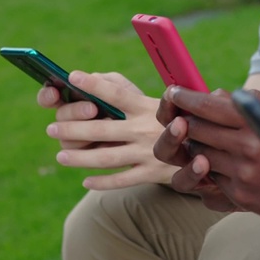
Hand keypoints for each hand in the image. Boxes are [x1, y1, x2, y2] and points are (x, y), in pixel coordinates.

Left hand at [37, 71, 184, 189]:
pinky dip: (102, 182)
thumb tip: (96, 81)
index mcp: (147, 107)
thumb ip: (129, 90)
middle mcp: (145, 129)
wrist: (209, 148)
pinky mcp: (152, 173)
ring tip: (60, 156)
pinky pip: (121, 180)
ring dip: (80, 157)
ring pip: (106, 158)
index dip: (94, 85)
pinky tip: (85, 181)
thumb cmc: (175, 119)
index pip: (116, 94)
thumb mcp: (161, 100)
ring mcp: (147, 153)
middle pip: (103, 129)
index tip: (72, 76)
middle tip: (50, 129)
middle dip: (73, 129)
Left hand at [154, 87, 259, 221]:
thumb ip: (252, 101)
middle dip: (186, 120)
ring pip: (196, 154)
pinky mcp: (237, 196)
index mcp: (256, 124)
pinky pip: (208, 177)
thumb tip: (217, 95)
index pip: (209, 107)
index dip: (186, 98)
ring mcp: (239, 175)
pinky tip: (218, 161)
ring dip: (194, 144)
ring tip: (203, 138)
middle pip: (195, 129)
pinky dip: (207, 167)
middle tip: (184, 114)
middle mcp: (245, 149)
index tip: (174, 92)